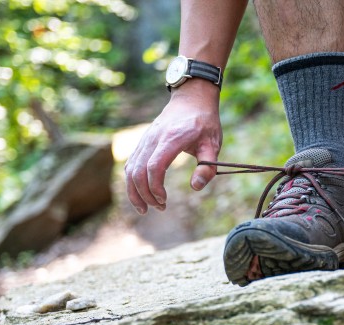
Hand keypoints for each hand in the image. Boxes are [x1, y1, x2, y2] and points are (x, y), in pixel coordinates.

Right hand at [125, 81, 221, 213]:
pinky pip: (131, 163)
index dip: (155, 187)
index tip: (165, 200)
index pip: (154, 166)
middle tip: (160, 207)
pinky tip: (140, 193)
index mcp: (172, 138)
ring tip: (146, 208)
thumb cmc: (205, 122)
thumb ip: (208, 166)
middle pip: (138, 171)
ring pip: (130, 168)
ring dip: (135, 191)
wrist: (192, 98)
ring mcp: (145, 139)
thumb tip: (195, 187)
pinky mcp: (143, 142)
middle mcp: (153, 138)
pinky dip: (132, 181)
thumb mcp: (214, 143)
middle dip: (145, 194)